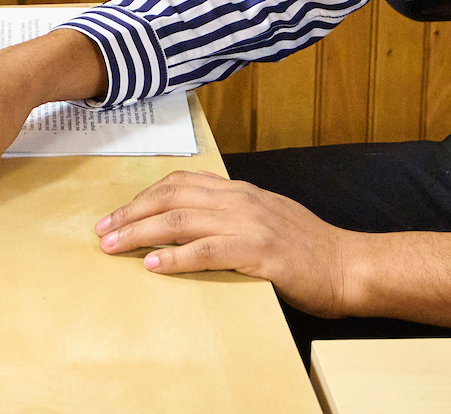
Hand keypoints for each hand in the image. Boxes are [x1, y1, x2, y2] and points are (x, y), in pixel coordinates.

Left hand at [95, 172, 450, 329]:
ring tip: (114, 246)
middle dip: (131, 214)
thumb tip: (188, 224)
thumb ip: (229, 215)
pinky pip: (207, 252)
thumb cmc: (306, 249)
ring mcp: (249, 224)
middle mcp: (239, 200)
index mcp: (238, 190)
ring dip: (141, 233)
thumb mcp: (264, 219)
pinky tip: (153, 266)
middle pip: (171, 198)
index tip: (115, 215)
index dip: (142, 198)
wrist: (348, 265)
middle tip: (101, 231)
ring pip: (181, 221)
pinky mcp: (258, 252)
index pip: (178, 184)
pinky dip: (175, 258)